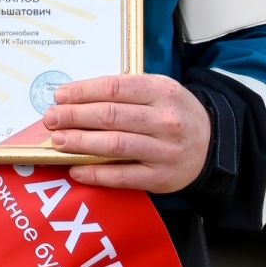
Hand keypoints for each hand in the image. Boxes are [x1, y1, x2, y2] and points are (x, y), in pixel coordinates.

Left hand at [42, 74, 210, 193]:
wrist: (214, 145)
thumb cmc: (174, 113)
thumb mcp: (158, 91)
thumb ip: (124, 92)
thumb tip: (75, 97)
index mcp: (162, 91)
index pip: (114, 88)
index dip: (82, 92)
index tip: (59, 96)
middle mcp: (165, 120)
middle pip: (111, 116)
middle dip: (75, 117)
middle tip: (51, 119)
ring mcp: (164, 151)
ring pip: (115, 145)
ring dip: (81, 142)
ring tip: (58, 141)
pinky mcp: (161, 178)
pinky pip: (123, 176)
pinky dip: (96, 173)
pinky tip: (76, 169)